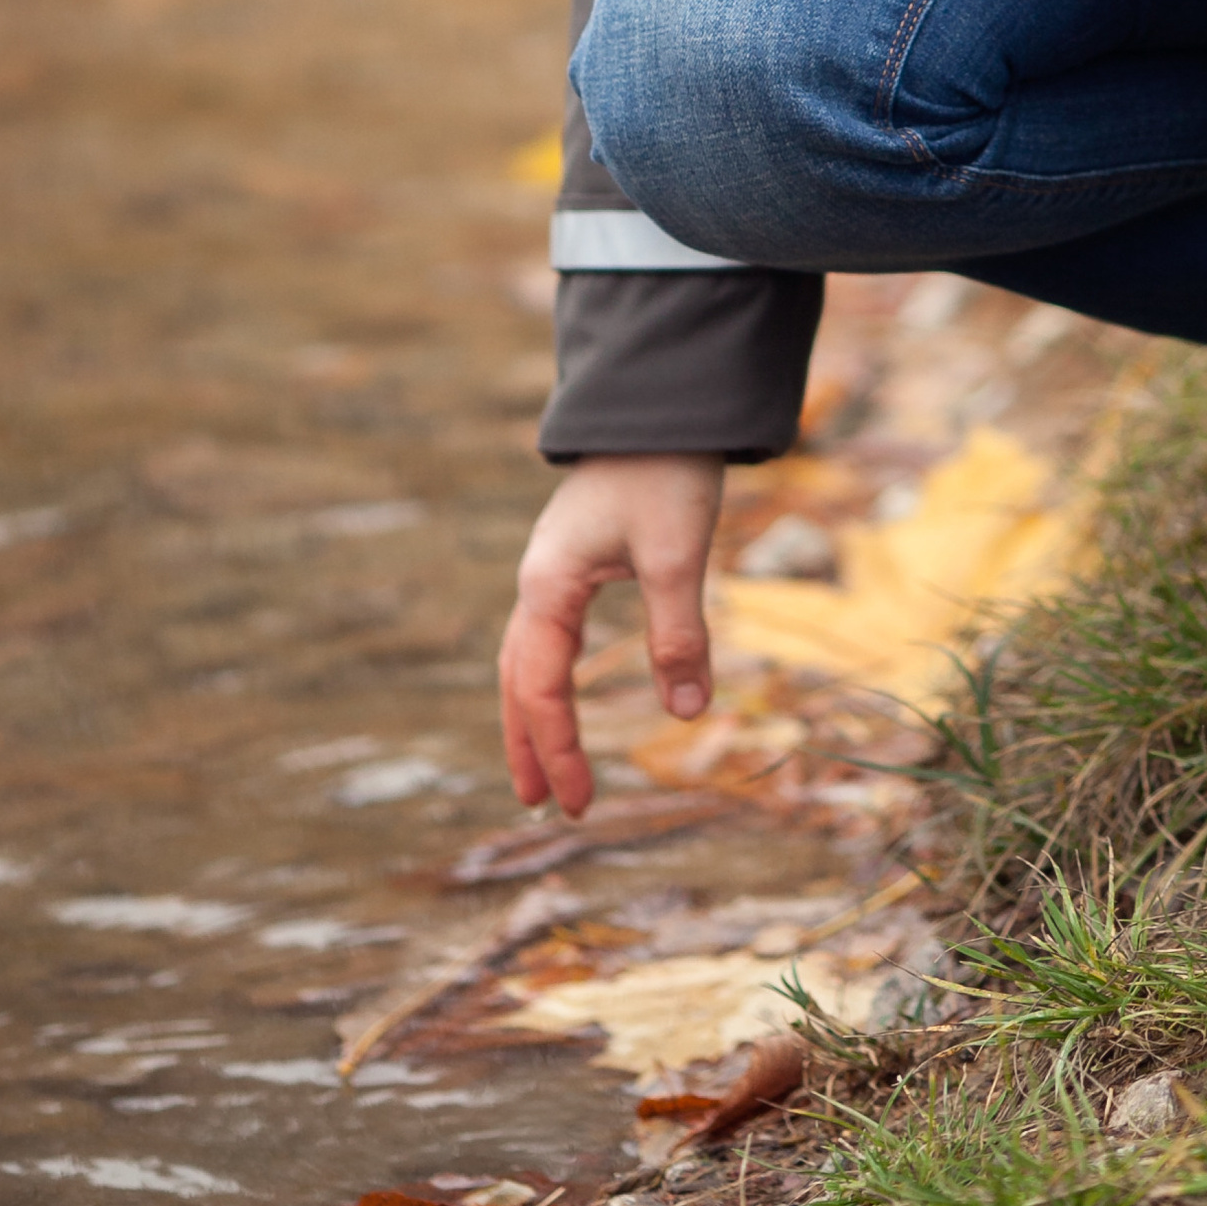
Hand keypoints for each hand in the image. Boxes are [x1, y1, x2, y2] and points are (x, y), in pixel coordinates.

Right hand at [498, 453, 724, 815]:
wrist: (659, 401)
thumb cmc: (663, 472)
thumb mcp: (676, 555)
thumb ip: (678, 634)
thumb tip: (689, 714)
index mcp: (549, 586)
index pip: (542, 689)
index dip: (558, 749)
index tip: (577, 804)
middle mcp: (539, 582)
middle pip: (518, 680)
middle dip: (528, 743)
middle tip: (541, 803)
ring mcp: (552, 569)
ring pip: (528, 657)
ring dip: (532, 712)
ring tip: (544, 765)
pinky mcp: (574, 557)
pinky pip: (549, 633)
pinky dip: (549, 675)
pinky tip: (566, 692)